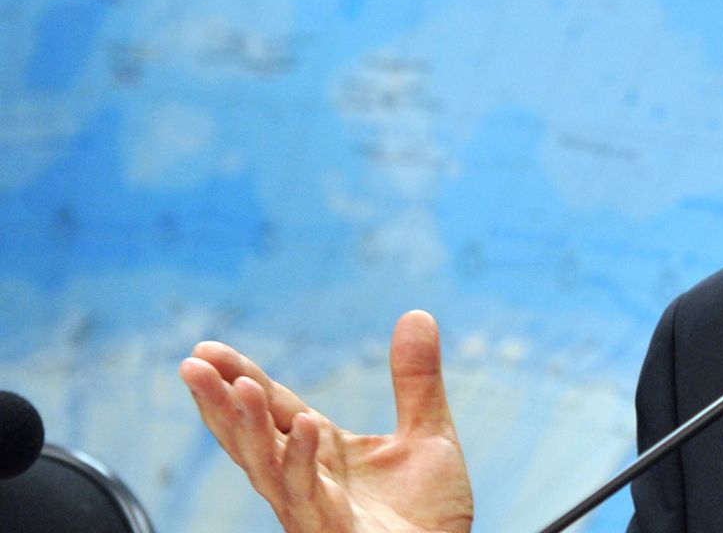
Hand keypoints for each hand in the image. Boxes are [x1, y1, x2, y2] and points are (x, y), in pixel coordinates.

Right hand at [180, 310, 473, 532]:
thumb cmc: (428, 515)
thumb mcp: (428, 433)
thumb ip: (417, 381)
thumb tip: (418, 313)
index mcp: (321, 451)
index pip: (273, 408)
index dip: (242, 378)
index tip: (206, 349)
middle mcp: (306, 479)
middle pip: (253, 436)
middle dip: (220, 402)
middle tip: (191, 363)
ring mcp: (313, 508)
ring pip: (269, 467)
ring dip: (251, 428)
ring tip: (240, 385)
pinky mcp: (330, 531)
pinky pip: (310, 495)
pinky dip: (303, 460)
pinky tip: (306, 424)